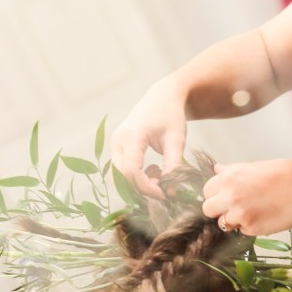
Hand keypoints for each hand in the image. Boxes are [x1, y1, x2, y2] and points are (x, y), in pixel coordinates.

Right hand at [110, 80, 186, 196]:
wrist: (163, 97)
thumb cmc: (171, 115)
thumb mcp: (177, 139)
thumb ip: (173, 164)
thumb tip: (171, 190)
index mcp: (132, 136)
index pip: (132, 172)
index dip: (147, 188)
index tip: (165, 194)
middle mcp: (118, 140)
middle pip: (122, 177)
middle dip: (142, 188)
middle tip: (164, 187)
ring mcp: (114, 143)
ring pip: (119, 176)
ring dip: (138, 184)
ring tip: (160, 176)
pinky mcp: (117, 146)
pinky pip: (121, 169)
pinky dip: (136, 177)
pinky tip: (153, 171)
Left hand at [202, 160, 291, 235]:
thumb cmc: (286, 176)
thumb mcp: (255, 166)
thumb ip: (233, 171)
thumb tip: (216, 169)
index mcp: (230, 176)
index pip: (206, 190)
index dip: (216, 194)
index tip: (226, 196)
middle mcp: (230, 194)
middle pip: (207, 209)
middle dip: (218, 210)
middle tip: (235, 207)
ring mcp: (239, 212)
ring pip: (222, 223)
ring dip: (233, 220)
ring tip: (253, 211)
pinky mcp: (250, 227)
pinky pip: (240, 231)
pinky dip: (248, 227)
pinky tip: (263, 217)